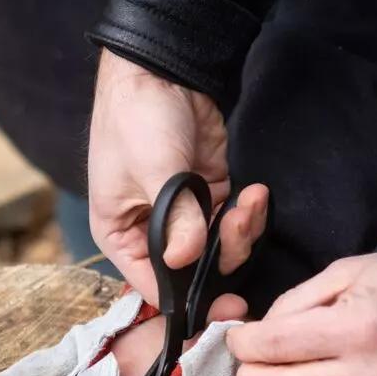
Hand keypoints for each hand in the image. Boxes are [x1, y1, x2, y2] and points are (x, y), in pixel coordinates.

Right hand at [88, 51, 267, 303]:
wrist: (163, 68)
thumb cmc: (137, 117)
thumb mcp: (153, 169)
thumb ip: (174, 217)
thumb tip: (185, 260)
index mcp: (120, 235)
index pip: (153, 287)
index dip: (187, 302)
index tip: (223, 307)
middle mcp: (150, 233)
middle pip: (192, 274)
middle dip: (223, 261)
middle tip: (241, 233)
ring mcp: (184, 215)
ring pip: (220, 251)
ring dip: (241, 233)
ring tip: (249, 201)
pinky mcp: (210, 195)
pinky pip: (234, 222)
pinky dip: (249, 214)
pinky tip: (256, 192)